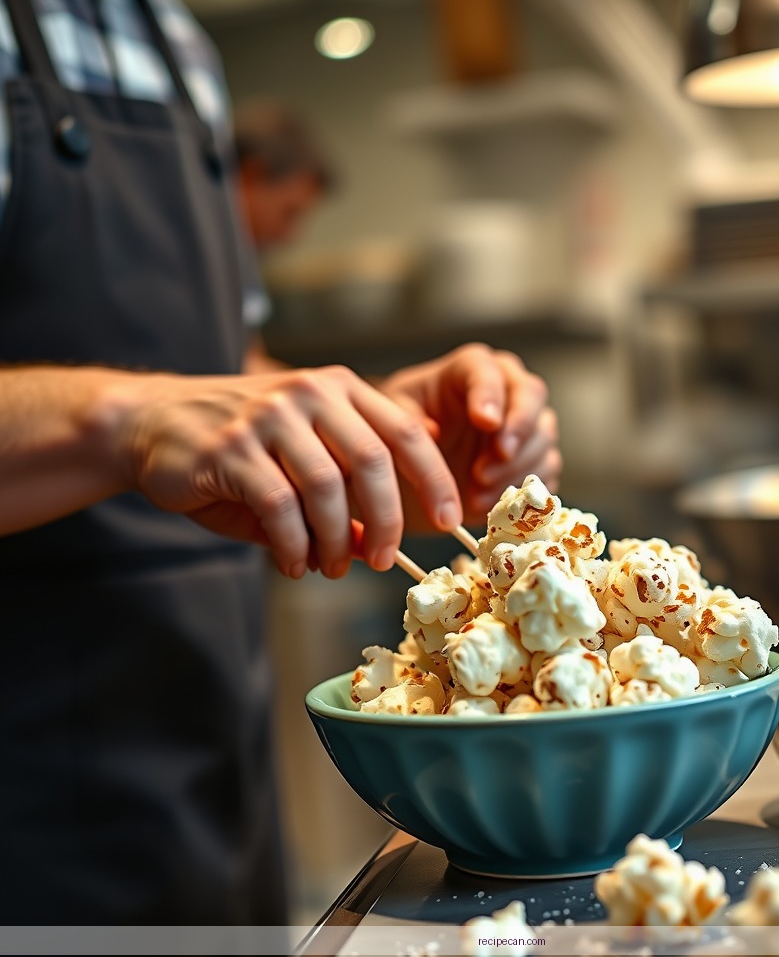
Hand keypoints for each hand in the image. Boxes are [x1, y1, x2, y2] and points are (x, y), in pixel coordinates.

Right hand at [113, 366, 462, 577]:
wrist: (153, 423)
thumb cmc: (241, 448)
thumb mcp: (303, 460)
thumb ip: (345, 493)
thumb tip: (375, 544)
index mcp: (340, 389)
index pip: (404, 433)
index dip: (434, 480)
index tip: (448, 519)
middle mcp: (310, 393)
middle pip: (373, 463)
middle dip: (387, 521)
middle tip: (383, 560)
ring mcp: (269, 416)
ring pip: (326, 489)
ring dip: (335, 541)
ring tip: (330, 567)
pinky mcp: (231, 448)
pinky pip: (279, 507)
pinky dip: (294, 545)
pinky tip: (294, 563)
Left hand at [379, 344, 561, 525]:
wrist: (416, 467)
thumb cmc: (405, 430)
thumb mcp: (392, 418)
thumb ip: (408, 419)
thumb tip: (431, 431)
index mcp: (468, 369)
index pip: (487, 370)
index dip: (490, 394)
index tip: (485, 421)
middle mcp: (505, 389)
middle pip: (531, 394)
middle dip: (519, 427)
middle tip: (499, 454)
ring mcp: (524, 425)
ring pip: (543, 435)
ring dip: (516, 465)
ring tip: (477, 490)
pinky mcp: (533, 459)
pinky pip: (546, 471)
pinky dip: (523, 490)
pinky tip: (487, 502)